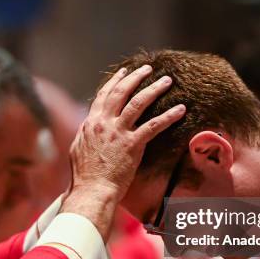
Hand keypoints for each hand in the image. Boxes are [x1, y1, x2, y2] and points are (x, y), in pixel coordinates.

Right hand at [61, 65, 184, 240]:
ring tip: (167, 80)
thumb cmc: (84, 176)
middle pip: (121, 92)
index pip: (103, 95)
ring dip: (154, 89)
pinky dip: (168, 116)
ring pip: (138, 103)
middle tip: (148, 68)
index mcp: (91, 123)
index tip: (124, 71)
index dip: (115, 81)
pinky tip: (181, 109)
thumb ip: (86, 134)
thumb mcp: (78, 149)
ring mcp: (118, 132)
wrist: (91, 190)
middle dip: (135, 77)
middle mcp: (104, 123)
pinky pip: (153, 126)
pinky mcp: (132, 145)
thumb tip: (88, 126)